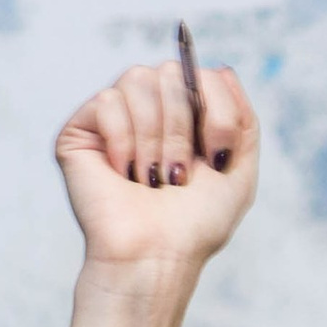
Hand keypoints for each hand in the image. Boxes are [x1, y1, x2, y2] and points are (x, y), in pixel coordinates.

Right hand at [55, 58, 259, 280]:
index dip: (214, 111)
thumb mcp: (240, 174)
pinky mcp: (82, 129)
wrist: (155, 258)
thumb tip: (221, 69)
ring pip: (138, 79)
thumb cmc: (194, 226)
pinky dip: (123, 142)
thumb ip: (245, 120)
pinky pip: (107, 100)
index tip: (215, 158)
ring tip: (150, 179)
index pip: (200, 74)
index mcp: (185, 118)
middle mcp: (150, 111)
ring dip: (154, 138)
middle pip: (170, 71)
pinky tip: (123, 173)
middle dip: (180, 129)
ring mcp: (115, 118)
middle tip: (176, 177)